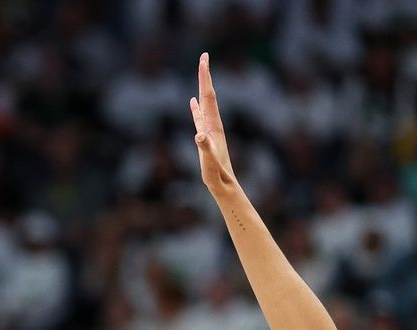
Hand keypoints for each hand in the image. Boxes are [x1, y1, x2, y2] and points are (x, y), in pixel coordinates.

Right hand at [190, 52, 237, 194]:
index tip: (204, 59)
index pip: (208, 96)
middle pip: (208, 94)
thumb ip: (205, 149)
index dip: (205, 78)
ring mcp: (209, 130)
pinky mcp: (205, 137)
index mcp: (214, 125)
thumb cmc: (216, 176)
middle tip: (204, 56)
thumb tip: (199, 134)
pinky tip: (192, 101)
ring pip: (204, 103)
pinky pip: (199, 116)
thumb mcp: (209, 163)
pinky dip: (196, 106)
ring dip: (202, 87)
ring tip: (201, 72)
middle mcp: (213, 124)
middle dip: (205, 75)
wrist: (224, 185)